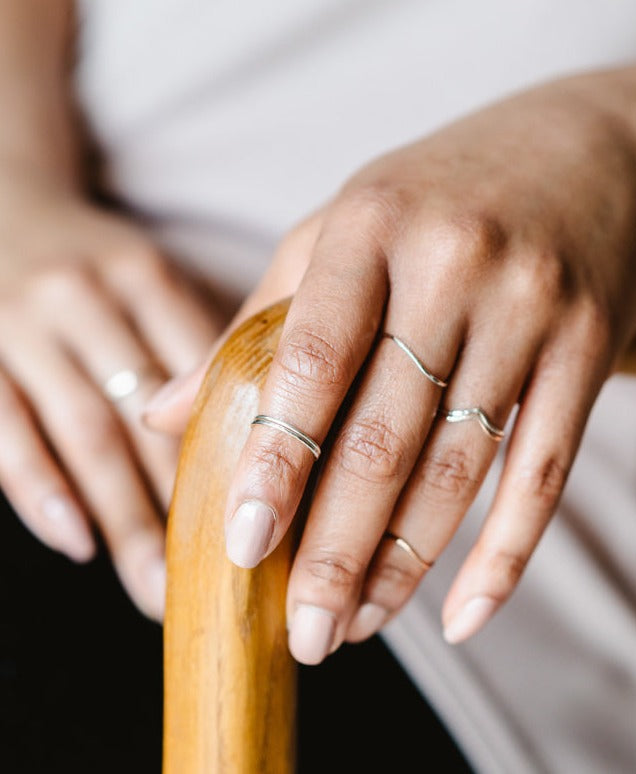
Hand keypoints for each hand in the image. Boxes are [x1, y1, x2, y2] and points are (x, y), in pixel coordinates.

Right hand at [0, 168, 222, 618]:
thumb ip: (199, 336)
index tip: (271, 512)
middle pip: (151, 416)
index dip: (240, 445)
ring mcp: (22, 326)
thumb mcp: (149, 275)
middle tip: (224, 580)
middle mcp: (86, 297)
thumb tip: (261, 426)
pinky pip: (6, 432)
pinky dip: (41, 492)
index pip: (207, 371)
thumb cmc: (93, 262)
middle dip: (188, 503)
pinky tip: (77, 543)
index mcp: (145, 276)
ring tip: (158, 588)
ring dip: (125, 519)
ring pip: (87, 435)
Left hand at [150, 79, 635, 657]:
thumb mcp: (344, 229)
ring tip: (362, 623)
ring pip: (459, 464)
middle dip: (338, 548)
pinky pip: (546, 470)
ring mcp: (530, 307)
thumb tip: (166, 411)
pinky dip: (505, 555)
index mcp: (370, 224)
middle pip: (386, 434)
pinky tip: (465, 616)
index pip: (311, 359)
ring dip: (406, 562)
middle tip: (306, 633)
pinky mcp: (591, 347)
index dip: (275, 460)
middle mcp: (454, 263)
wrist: (590, 151)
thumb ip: (260, 319)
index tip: (243, 549)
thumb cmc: (442, 195)